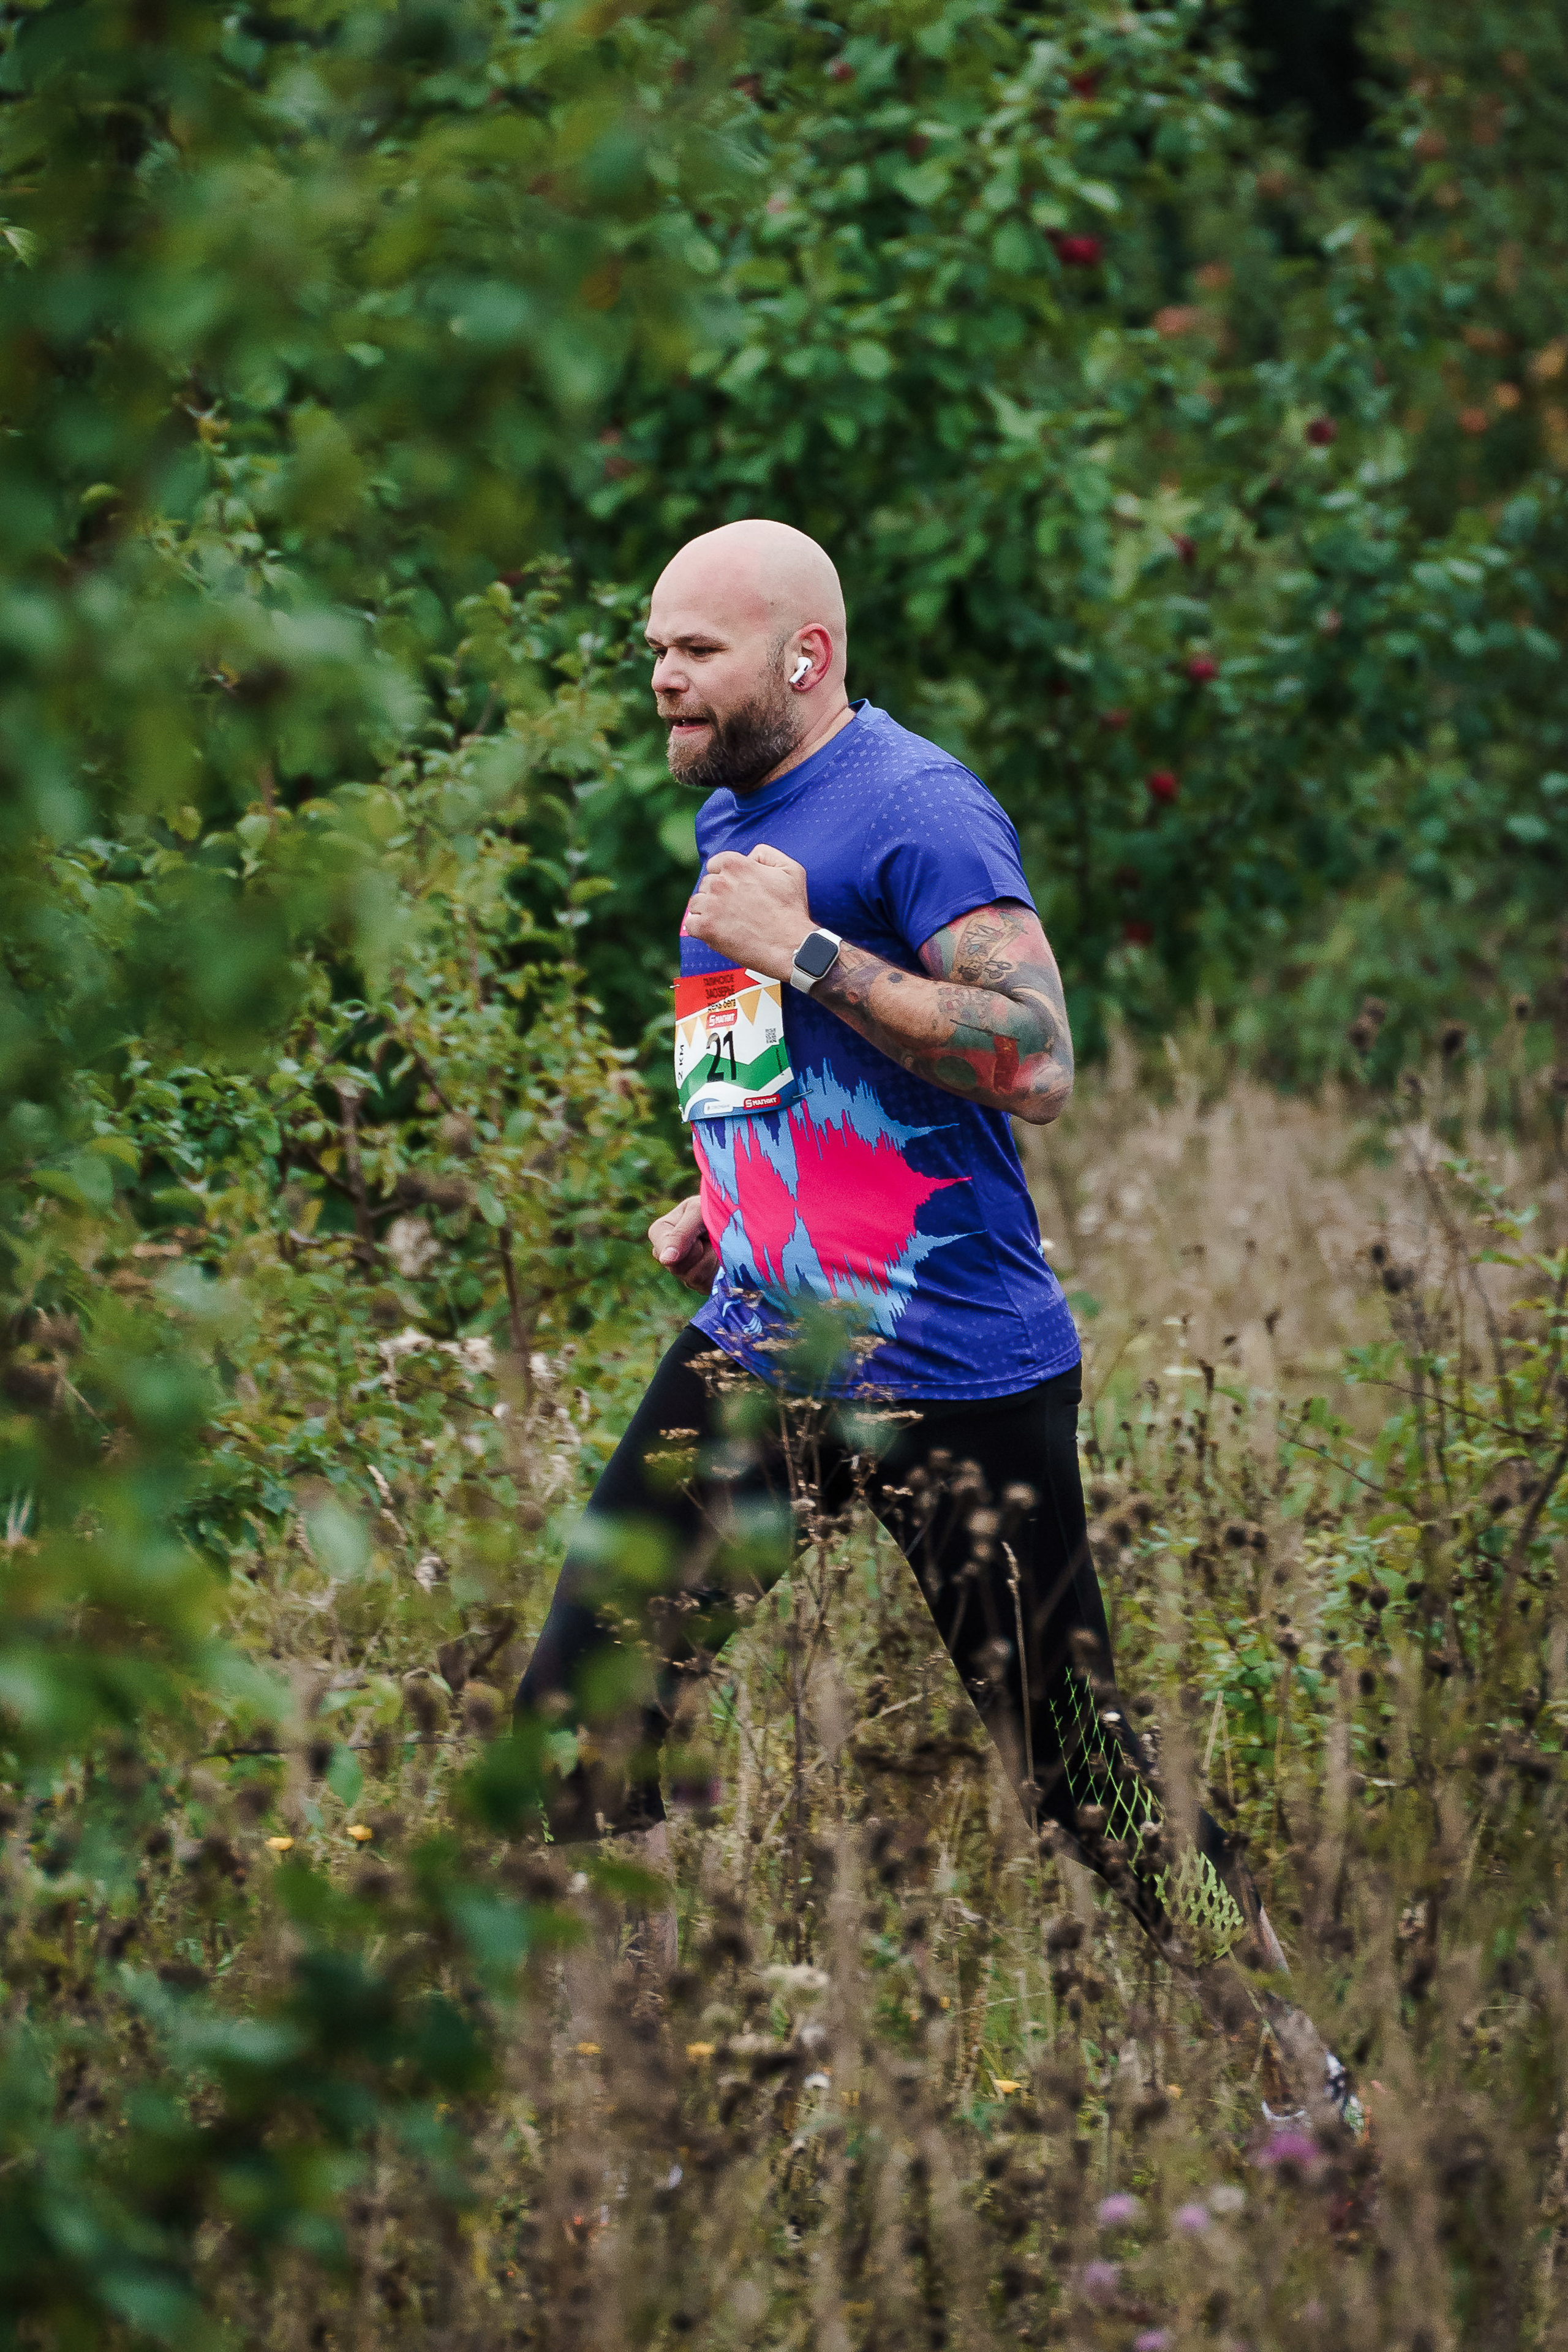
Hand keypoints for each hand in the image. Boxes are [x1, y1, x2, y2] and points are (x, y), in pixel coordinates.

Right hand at [648, 1194, 717, 1291]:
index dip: (686, 1245)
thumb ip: (681, 1234)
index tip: (699, 1232)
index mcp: (659, 1233)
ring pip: (693, 1277)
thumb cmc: (713, 1208)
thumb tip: (665, 1260)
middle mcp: (666, 1255)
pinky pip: (705, 1284)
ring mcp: (682, 1271)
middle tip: (708, 1236)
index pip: (665, 1253)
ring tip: (715, 1244)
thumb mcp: (697, 1212)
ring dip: (710, 1259)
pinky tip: (719, 1256)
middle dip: (700, 1252)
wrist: (736, 1219)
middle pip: (677, 1268)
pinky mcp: (699, 1283)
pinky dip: (717, 1269)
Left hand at [684, 844, 811, 981]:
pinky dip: (700, 929)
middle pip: (706, 884)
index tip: (734, 890)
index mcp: (736, 864)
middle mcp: (719, 882)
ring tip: (727, 922)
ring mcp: (710, 905)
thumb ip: (766, 854)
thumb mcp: (790, 870)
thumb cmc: (791, 910)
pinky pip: (691, 924)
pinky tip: (716, 932)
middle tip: (735, 909)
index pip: (715, 865)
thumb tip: (749, 856)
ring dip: (708, 911)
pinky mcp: (705, 928)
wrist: (790, 946)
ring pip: (697, 903)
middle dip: (717, 895)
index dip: (725, 877)